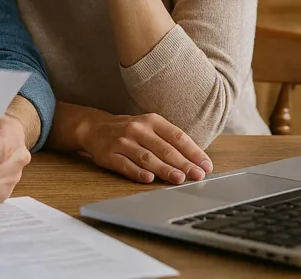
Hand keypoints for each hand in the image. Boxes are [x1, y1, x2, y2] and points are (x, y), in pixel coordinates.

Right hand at [79, 112, 211, 184]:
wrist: (94, 127)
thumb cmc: (130, 130)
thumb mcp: (149, 127)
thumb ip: (169, 141)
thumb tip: (195, 161)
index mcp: (151, 121)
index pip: (177, 136)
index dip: (193, 151)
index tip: (206, 165)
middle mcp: (137, 129)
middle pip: (164, 148)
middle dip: (183, 163)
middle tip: (197, 175)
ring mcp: (122, 142)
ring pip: (146, 157)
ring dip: (164, 169)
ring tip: (179, 179)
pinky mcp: (108, 155)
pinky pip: (125, 165)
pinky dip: (137, 172)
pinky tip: (149, 179)